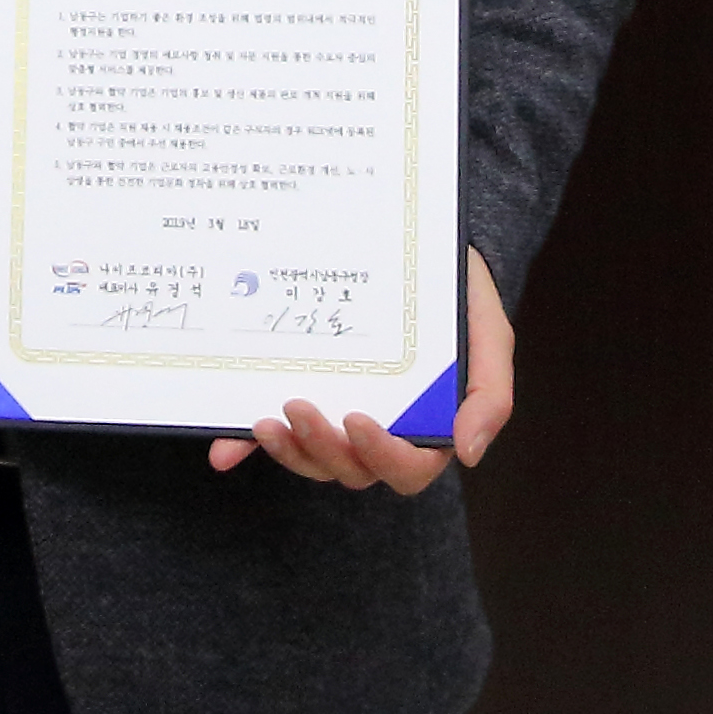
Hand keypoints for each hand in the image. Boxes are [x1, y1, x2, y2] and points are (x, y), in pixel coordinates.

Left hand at [208, 252, 510, 491]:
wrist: (415, 244)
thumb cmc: (457, 293)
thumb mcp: (489, 336)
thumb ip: (489, 395)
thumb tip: (468, 453)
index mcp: (426, 426)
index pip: (406, 467)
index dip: (382, 456)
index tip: (357, 419)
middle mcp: (379, 429)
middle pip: (350, 468)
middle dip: (322, 448)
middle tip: (297, 407)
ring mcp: (335, 412)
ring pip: (312, 458)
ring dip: (288, 451)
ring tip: (263, 422)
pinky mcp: (299, 391)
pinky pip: (274, 432)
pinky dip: (245, 447)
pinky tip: (223, 451)